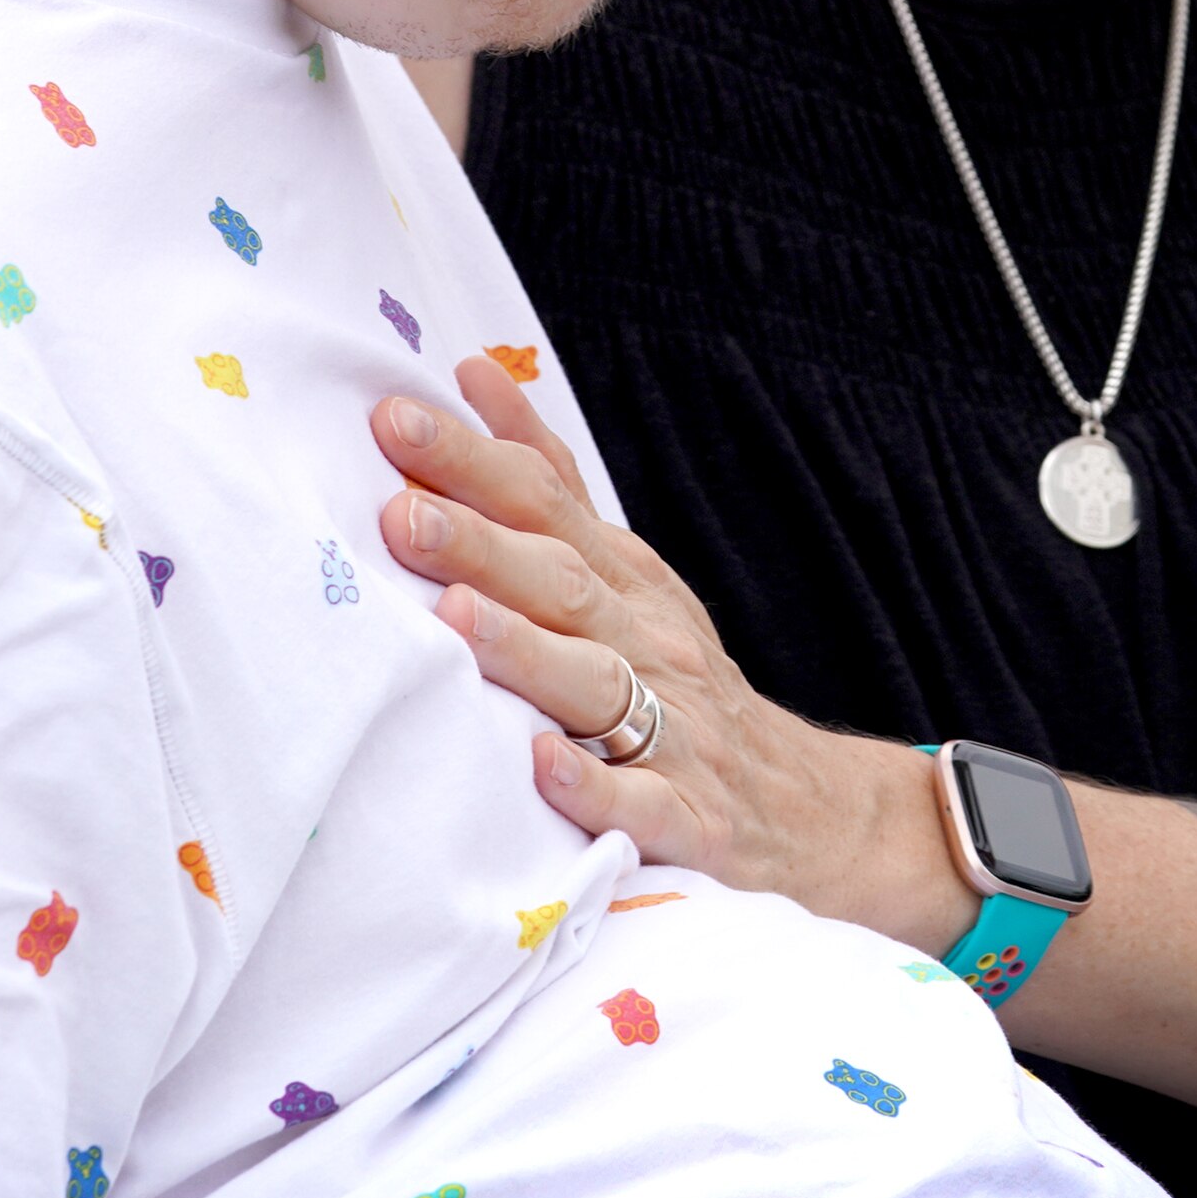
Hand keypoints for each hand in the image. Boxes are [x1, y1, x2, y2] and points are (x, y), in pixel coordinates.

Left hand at [370, 361, 970, 951]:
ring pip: (596, 682)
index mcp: (627, 582)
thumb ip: (551, 487)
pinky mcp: (687, 818)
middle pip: (561, 582)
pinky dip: (592, 784)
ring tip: (454, 617)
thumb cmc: (678, 681)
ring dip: (524, 648)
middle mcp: (649, 642)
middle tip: (399, 512)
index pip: (546, 503)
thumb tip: (474, 379)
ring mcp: (673, 729)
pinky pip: (639, 800)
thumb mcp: (627, 573)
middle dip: (479, 544)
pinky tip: (541, 765)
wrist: (801, 807)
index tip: (395, 419)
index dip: (474, 460)